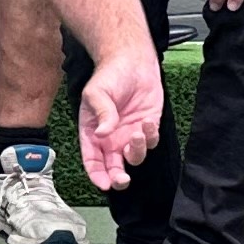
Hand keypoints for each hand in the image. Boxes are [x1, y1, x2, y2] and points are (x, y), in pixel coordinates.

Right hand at [74, 40, 164, 191]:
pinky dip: (150, 137)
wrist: (132, 60)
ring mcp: (130, 134)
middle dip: (118, 178)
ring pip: (135, 157)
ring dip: (136, 151)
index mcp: (93, 133)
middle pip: (114, 167)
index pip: (93, 161)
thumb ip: (101, 113)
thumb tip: (103, 134)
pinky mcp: (148, 127)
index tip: (104, 183)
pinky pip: (151, 141)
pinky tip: (147, 121)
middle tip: (122, 179)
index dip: (97, 175)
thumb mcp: (97, 92)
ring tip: (136, 133)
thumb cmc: (109, 75)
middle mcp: (111, 138)